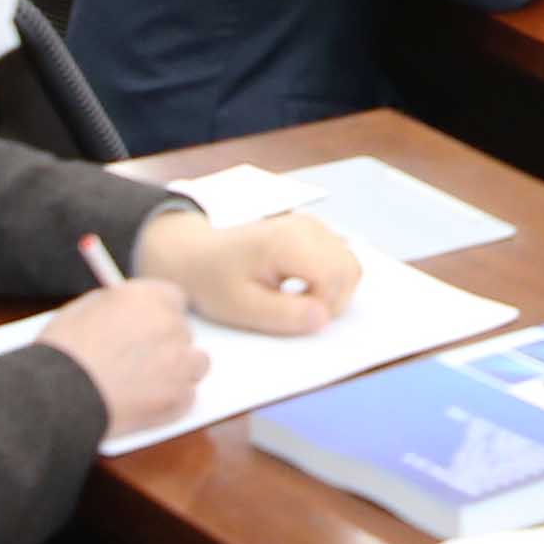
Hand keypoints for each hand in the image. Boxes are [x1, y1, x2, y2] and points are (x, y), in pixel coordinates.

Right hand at [35, 279, 203, 433]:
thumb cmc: (61, 354)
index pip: (173, 299)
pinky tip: (144, 404)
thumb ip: (116, 307)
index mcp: (145, 298)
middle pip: (183, 331)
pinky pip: (187, 396)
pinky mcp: (179, 396)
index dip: (161, 315)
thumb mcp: (82, 311)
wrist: (54, 395)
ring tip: (145, 384)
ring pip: (195, 363)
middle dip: (166, 344)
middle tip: (142, 361)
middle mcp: (169, 324)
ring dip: (177, 371)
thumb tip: (130, 313)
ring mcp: (178, 361)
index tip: (152, 327)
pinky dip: (171, 401)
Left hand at [133, 208, 358, 337]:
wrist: (193, 253)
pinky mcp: (313, 229)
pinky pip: (340, 257)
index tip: (295, 318)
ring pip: (349, 264)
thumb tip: (324, 319)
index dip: (324, 306)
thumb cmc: (213, 281)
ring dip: (333, 290)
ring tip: (297, 300)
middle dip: (332, 300)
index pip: (335, 277)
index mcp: (288, 242)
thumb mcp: (241, 307)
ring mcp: (312, 224)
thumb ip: (284, 315)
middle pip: (349, 269)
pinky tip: (299, 285)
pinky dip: (329, 278)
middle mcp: (307, 226)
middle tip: (296, 313)